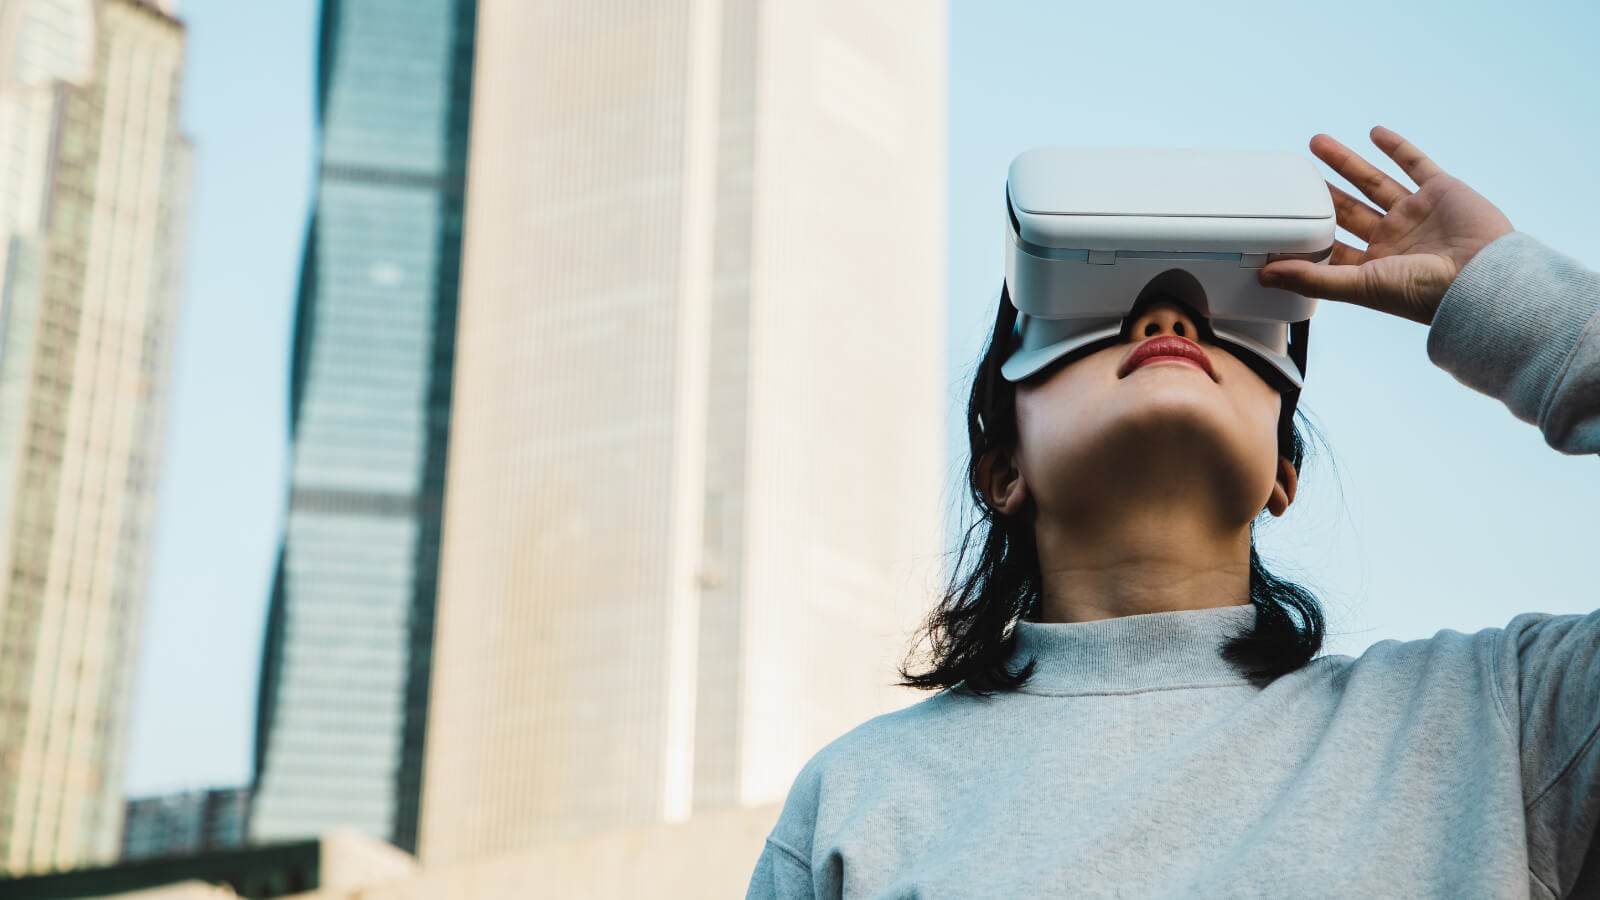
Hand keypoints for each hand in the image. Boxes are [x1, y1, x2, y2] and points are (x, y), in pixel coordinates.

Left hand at [1259, 127, 1513, 324]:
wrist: (1482, 278)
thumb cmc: (1424, 293)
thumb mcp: (1359, 287)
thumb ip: (1313, 278)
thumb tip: (1266, 275)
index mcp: (1374, 265)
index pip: (1332, 247)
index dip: (1307, 235)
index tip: (1279, 221)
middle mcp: (1394, 239)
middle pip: (1347, 209)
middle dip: (1321, 192)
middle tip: (1295, 174)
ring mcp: (1417, 213)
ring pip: (1373, 181)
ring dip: (1346, 162)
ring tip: (1316, 144)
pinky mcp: (1441, 190)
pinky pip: (1415, 163)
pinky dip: (1395, 147)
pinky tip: (1374, 133)